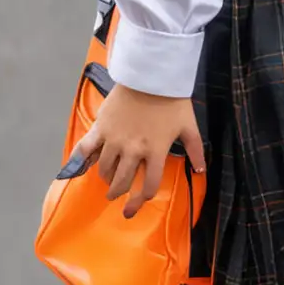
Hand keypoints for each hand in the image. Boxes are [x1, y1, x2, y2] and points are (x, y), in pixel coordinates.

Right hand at [74, 82, 205, 219]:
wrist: (150, 76)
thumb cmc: (172, 101)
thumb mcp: (189, 126)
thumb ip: (195, 150)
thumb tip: (201, 171)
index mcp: (155, 152)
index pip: (147, 186)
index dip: (139, 201)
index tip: (132, 208)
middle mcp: (133, 150)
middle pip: (122, 181)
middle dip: (117, 193)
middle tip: (115, 195)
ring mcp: (115, 139)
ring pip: (105, 169)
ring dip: (105, 178)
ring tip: (106, 179)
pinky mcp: (101, 127)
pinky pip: (87, 148)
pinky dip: (82, 159)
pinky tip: (82, 166)